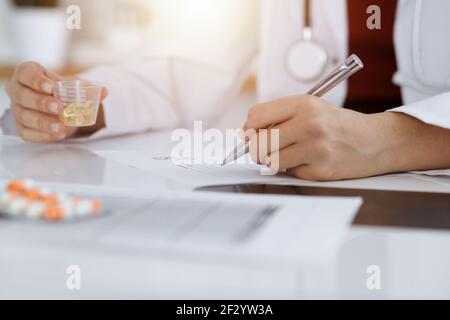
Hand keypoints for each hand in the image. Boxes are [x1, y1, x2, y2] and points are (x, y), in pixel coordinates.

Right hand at [5, 61, 106, 142]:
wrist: (56, 107)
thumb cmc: (60, 91)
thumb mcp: (73, 86)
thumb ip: (88, 88)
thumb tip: (104, 91)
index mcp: (27, 74)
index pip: (25, 72)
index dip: (36, 79)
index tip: (51, 87)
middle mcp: (18, 91)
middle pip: (22, 95)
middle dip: (41, 102)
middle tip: (59, 108)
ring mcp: (18, 110)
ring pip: (24, 116)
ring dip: (43, 123)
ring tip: (61, 127)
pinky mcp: (22, 127)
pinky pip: (27, 133)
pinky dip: (42, 135)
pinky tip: (57, 135)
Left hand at [243, 95, 407, 180]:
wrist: (375, 141)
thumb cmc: (339, 125)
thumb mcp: (312, 108)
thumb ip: (281, 116)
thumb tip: (248, 134)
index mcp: (304, 104)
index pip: (256, 116)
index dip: (249, 129)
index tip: (251, 134)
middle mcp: (309, 124)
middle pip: (259, 142)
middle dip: (256, 149)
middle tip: (263, 150)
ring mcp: (315, 148)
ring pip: (271, 161)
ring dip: (275, 161)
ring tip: (289, 154)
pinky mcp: (321, 170)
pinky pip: (291, 173)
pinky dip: (295, 170)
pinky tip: (309, 161)